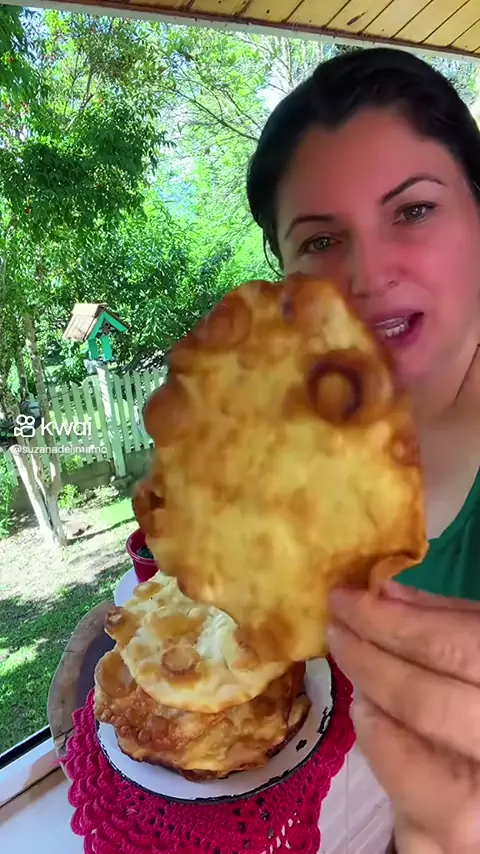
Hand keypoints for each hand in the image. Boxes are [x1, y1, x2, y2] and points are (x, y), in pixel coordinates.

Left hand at [327, 582, 479, 853]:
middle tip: (337, 632)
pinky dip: (388, 770)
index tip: (343, 598)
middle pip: (421, 702)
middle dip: (366, 659)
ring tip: (361, 690)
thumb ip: (450, 620)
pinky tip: (385, 737)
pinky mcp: (462, 844)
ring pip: (406, 764)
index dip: (385, 619)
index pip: (446, 646)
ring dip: (371, 718)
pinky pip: (408, 816)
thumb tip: (383, 593)